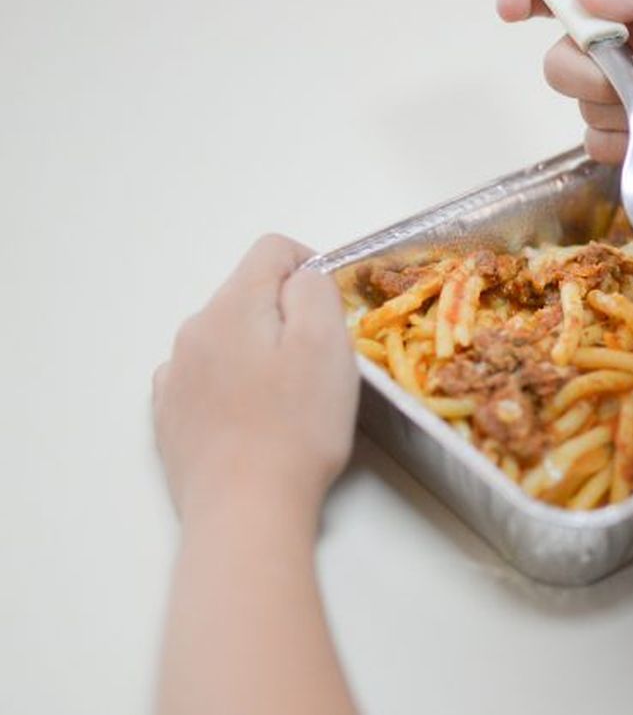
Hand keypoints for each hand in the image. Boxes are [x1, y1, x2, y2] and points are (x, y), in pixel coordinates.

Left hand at [153, 235, 358, 525]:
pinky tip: (253, 421)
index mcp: (232, 306)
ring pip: (227, 339)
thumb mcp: (326, 343)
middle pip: (247, 295)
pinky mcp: (171, 418)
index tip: (335, 307)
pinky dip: (233, 387)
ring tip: (289, 400)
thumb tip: (303, 277)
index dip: (311, 265)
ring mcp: (176, 376)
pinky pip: (207, 380)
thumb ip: (315, 291)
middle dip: (286, 315)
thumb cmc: (296, 427)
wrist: (244, 510)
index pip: (272, 249)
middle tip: (320, 363)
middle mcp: (193, 332)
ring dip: (259, 353)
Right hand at [497, 0, 632, 163]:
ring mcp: (616, 99)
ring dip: (631, 109)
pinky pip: (598, 144)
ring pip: (583, 109)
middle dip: (596, 75)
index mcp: (620, 9)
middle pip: (559, 64)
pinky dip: (631, 140)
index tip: (512, 7)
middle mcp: (611, 53)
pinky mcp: (626, 140)